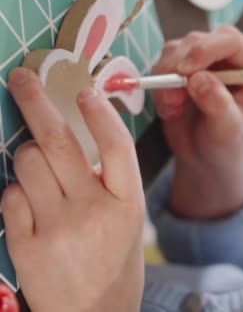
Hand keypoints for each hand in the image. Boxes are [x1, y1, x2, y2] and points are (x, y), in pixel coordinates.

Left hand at [1, 68, 144, 311]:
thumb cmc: (112, 266)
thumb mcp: (127, 223)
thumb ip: (109, 184)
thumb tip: (79, 135)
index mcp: (128, 205)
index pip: (116, 147)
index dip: (100, 114)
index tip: (85, 90)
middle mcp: (95, 212)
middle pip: (60, 142)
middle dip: (35, 102)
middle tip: (22, 80)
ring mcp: (59, 228)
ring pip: (27, 162)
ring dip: (27, 155)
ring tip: (38, 171)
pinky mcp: (27, 245)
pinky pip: (10, 196)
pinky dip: (16, 192)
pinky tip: (31, 208)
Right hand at [152, 26, 242, 219]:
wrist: (207, 157)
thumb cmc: (228, 144)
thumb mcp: (228, 131)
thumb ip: (218, 104)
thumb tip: (200, 79)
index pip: (230, 40)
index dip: (205, 49)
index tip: (185, 71)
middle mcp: (229, 55)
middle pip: (198, 40)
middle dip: (179, 67)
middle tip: (174, 99)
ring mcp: (204, 58)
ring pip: (175, 50)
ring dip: (166, 79)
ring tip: (174, 110)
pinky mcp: (180, 66)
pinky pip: (161, 65)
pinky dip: (159, 87)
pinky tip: (171, 110)